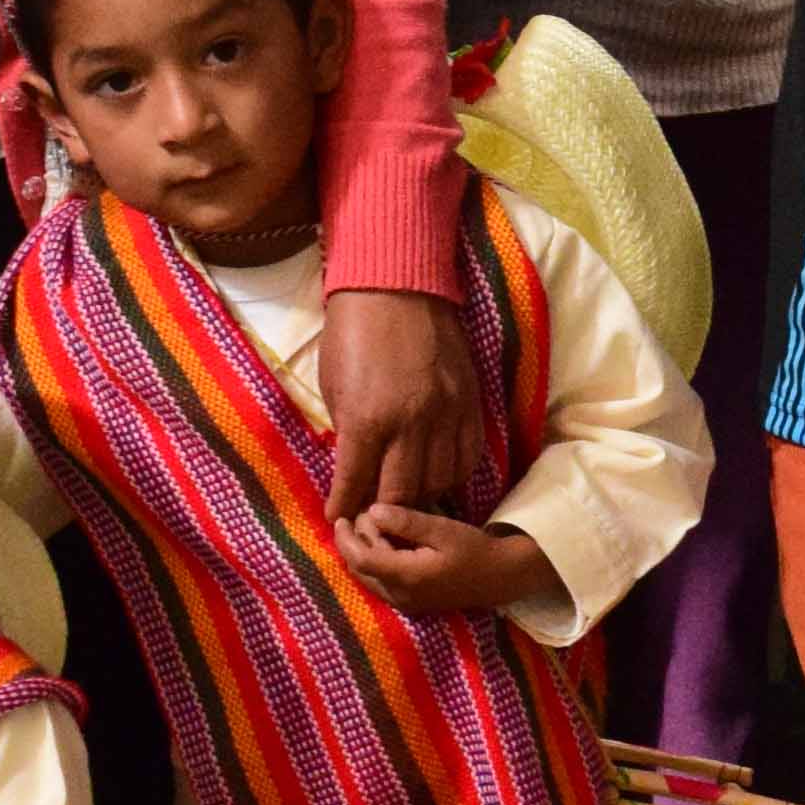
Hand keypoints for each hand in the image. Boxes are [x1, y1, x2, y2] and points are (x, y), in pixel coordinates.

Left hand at [317, 285, 474, 520]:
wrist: (395, 287)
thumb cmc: (352, 334)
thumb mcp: (334, 386)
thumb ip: (348, 431)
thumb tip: (355, 467)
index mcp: (368, 419)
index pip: (355, 482)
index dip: (344, 505)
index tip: (338, 517)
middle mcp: (410, 423)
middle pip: (402, 493)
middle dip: (383, 511)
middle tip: (373, 516)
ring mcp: (446, 413)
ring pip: (440, 480)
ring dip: (421, 495)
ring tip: (407, 497)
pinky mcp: (469, 402)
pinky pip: (468, 454)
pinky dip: (453, 473)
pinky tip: (439, 475)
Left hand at [337, 504, 564, 618]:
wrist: (498, 577)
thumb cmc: (474, 550)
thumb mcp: (443, 530)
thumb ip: (407, 521)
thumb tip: (373, 511)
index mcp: (408, 577)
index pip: (362, 559)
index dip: (345, 538)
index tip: (341, 517)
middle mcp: (401, 595)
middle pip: (359, 569)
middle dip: (353, 542)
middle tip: (364, 515)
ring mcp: (404, 602)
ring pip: (367, 577)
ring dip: (364, 551)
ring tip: (374, 525)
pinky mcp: (408, 602)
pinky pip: (379, 582)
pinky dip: (374, 561)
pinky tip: (386, 542)